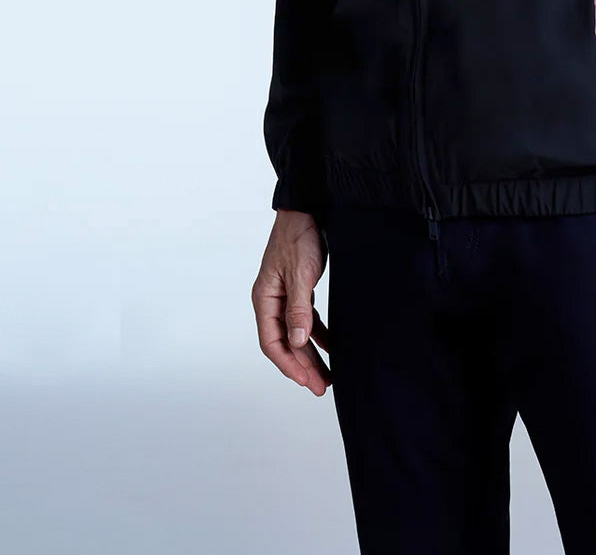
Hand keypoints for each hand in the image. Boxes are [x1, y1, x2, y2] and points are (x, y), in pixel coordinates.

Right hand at [252, 210, 331, 393]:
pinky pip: (307, 318)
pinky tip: (331, 346)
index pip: (272, 342)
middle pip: (285, 342)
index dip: (288, 364)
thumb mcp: (300, 274)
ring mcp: (285, 294)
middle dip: (302, 366)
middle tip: (321, 387)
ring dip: (310, 354)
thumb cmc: (299, 237)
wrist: (307, 209)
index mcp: (265, 298)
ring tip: (327, 375)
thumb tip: (296, 342)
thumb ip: (298, 309)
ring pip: (296, 333)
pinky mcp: (299, 288)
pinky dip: (318, 333)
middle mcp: (272, 299)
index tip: (307, 381)